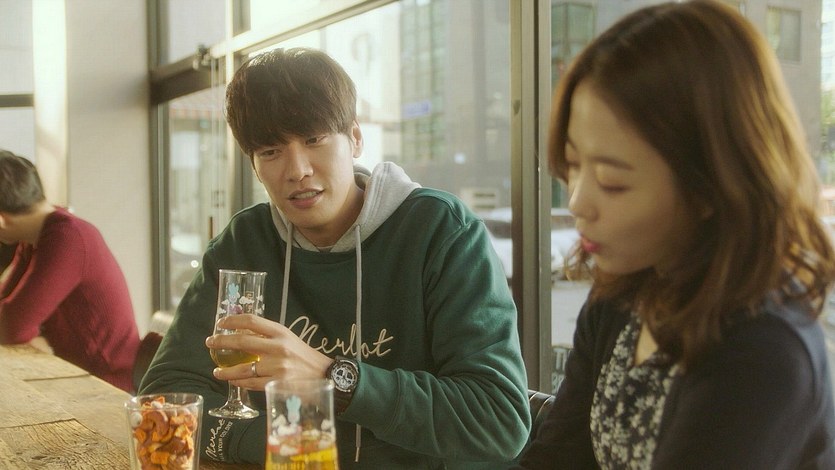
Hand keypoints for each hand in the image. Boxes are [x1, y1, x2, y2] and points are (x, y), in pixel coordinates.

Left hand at [205, 314, 332, 390]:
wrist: (325, 375)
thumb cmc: (304, 357)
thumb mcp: (289, 339)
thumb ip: (268, 337)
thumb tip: (241, 334)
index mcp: (281, 332)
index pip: (252, 321)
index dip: (232, 320)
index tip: (220, 323)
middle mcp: (278, 347)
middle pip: (242, 341)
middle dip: (221, 342)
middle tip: (210, 343)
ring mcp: (277, 367)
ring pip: (243, 368)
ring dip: (226, 370)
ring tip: (217, 370)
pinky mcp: (277, 384)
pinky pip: (251, 384)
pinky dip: (238, 382)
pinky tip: (233, 381)